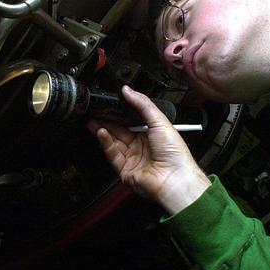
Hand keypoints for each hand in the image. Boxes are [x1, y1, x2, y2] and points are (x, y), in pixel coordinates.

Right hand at [88, 85, 210, 214]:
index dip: (121, 112)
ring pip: (113, 141)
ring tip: (94, 120)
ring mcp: (133, 158)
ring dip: (103, 130)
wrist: (174, 178)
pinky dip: (105, 142)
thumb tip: (128, 90)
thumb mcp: (160, 120)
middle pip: (120, 130)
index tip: (111, 103)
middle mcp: (142, 146)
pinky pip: (112, 154)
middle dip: (108, 120)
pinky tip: (101, 132)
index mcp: (152, 134)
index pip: (131, 119)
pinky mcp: (125, 169)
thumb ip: (143, 104)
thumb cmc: (175, 153)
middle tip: (97, 110)